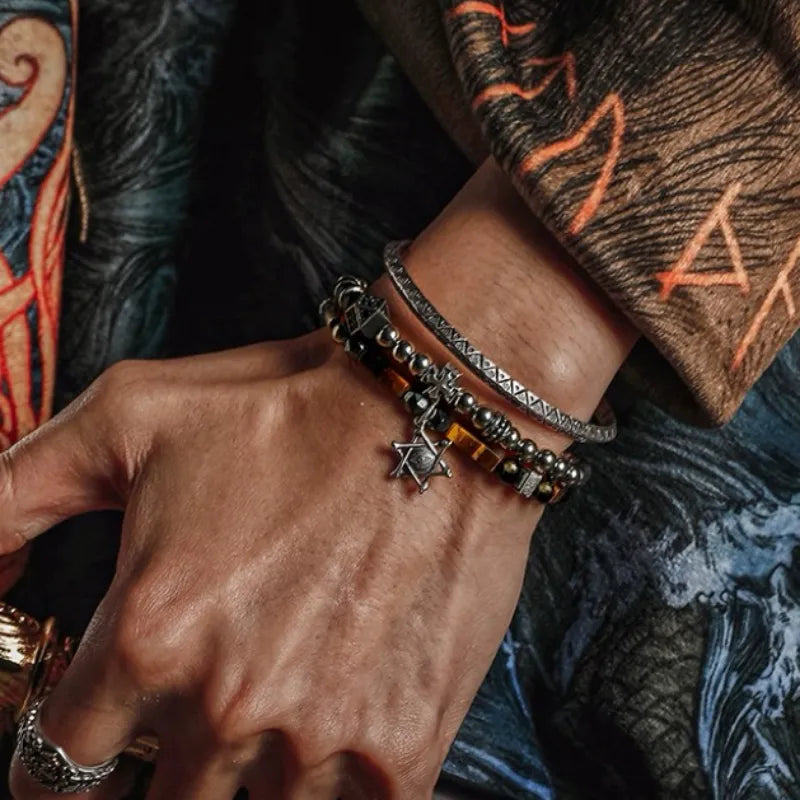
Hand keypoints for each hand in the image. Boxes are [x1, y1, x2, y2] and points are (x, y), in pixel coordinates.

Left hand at [3, 329, 540, 798]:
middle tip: (203, 706)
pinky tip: (333, 741)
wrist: (435, 412)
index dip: (57, 763)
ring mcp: (319, 735)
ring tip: (282, 701)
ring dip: (254, 772)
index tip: (87, 749)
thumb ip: (12, 495)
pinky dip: (331, 790)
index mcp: (151, 634)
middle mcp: (227, 702)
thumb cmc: (291, 406)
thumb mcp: (129, 416)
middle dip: (162, 767)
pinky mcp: (402, 743)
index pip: (56, 766)